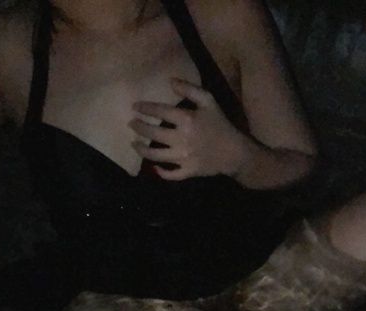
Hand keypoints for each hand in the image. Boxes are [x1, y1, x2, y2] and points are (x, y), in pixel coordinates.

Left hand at [130, 78, 246, 180]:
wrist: (234, 152)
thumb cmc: (220, 124)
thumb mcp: (209, 101)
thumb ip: (190, 89)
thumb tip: (170, 81)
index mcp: (186, 119)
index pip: (159, 112)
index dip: (144, 108)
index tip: (134, 107)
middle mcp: (181, 138)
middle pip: (153, 134)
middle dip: (139, 128)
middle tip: (131, 124)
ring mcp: (183, 157)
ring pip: (155, 156)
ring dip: (141, 150)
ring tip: (134, 144)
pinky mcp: (187, 171)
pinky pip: (170, 174)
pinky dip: (160, 172)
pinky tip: (154, 167)